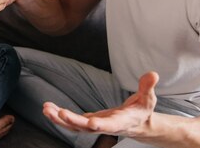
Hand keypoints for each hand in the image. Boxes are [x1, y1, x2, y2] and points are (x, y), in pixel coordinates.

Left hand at [43, 72, 158, 138]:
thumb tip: (153, 73)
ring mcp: (94, 126)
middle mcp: (104, 126)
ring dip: (59, 119)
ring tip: (46, 109)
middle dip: (72, 121)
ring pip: (74, 126)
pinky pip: (70, 121)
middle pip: (86, 127)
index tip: (91, 123)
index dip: (100, 125)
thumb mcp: (148, 99)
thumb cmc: (142, 110)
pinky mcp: (87, 122)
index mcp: (119, 122)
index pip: (109, 126)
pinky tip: (48, 108)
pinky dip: (59, 116)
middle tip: (59, 112)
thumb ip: (147, 86)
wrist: (137, 124)